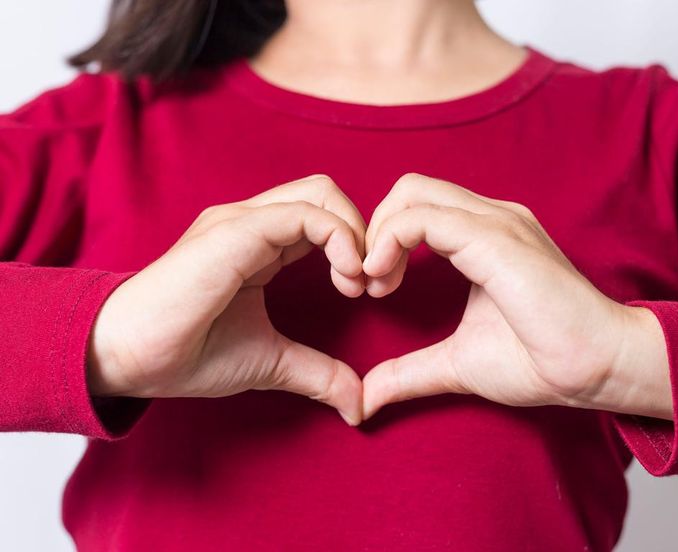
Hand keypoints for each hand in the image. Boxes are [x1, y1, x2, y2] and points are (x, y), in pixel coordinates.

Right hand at [87, 175, 366, 425]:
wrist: (131, 357)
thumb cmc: (190, 352)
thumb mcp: (271, 361)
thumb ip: (317, 373)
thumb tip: (357, 404)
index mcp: (260, 243)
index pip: (323, 218)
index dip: (356, 246)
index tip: (366, 292)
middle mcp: (254, 223)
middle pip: (326, 194)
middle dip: (363, 231)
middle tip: (370, 282)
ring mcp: (243, 221)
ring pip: (320, 194)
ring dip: (355, 233)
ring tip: (357, 282)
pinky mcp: (236, 231)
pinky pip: (303, 214)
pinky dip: (338, 237)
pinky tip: (346, 277)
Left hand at [361, 173, 672, 420]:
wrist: (597, 368)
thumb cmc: (540, 360)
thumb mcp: (455, 363)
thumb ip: (408, 372)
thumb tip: (366, 398)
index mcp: (482, 236)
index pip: (415, 208)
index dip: (382, 241)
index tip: (374, 289)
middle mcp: (489, 218)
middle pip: (409, 189)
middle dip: (374, 230)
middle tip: (368, 282)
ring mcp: (496, 222)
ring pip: (412, 194)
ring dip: (378, 235)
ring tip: (376, 284)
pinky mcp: (496, 238)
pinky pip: (424, 218)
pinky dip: (391, 241)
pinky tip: (386, 280)